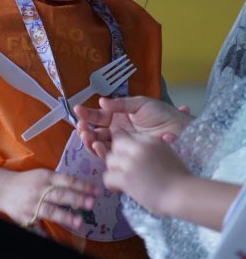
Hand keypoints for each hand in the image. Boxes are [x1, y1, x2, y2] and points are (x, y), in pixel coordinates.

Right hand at [0, 168, 99, 229]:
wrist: (3, 188)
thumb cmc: (28, 181)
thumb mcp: (43, 175)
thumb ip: (59, 181)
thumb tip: (81, 186)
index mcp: (46, 177)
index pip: (67, 180)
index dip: (82, 185)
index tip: (96, 191)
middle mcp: (40, 190)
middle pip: (60, 195)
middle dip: (76, 199)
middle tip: (91, 203)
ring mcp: (32, 204)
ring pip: (50, 211)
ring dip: (65, 217)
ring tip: (79, 223)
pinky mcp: (25, 217)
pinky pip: (36, 228)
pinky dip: (45, 235)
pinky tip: (56, 241)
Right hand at [75, 96, 191, 158]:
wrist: (180, 130)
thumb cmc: (163, 114)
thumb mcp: (141, 104)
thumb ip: (121, 104)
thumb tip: (102, 101)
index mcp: (119, 117)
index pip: (99, 116)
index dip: (88, 114)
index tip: (77, 111)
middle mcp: (118, 131)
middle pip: (96, 132)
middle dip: (86, 130)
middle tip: (81, 128)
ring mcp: (122, 145)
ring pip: (101, 144)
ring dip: (90, 141)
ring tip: (87, 136)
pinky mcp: (128, 156)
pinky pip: (112, 155)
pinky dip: (102, 151)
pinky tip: (97, 145)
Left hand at [103, 130, 191, 215]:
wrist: (183, 194)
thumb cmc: (180, 178)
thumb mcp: (167, 154)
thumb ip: (151, 150)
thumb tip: (139, 153)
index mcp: (151, 140)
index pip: (128, 136)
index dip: (125, 147)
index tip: (127, 157)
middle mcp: (139, 147)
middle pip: (116, 144)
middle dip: (117, 156)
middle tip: (122, 168)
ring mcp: (131, 162)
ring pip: (109, 160)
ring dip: (113, 170)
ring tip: (120, 179)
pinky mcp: (127, 178)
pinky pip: (107, 177)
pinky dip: (111, 184)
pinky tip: (118, 188)